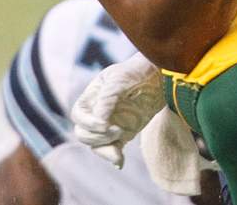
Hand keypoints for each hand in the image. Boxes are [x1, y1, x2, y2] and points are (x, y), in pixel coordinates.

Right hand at [71, 51, 165, 168]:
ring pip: (96, 145)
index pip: (78, 116)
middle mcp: (96, 113)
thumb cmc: (135, 73)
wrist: (157, 78)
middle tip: (118, 131)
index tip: (105, 125)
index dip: (88, 123)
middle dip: (97, 137)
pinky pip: (113, 150)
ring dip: (105, 150)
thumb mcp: (119, 82)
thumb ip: (106, 100)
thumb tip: (99, 123)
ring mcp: (109, 125)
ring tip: (119, 148)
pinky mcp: (122, 134)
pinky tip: (120, 162)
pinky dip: (115, 157)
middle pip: (83, 134)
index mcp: (91, 98)